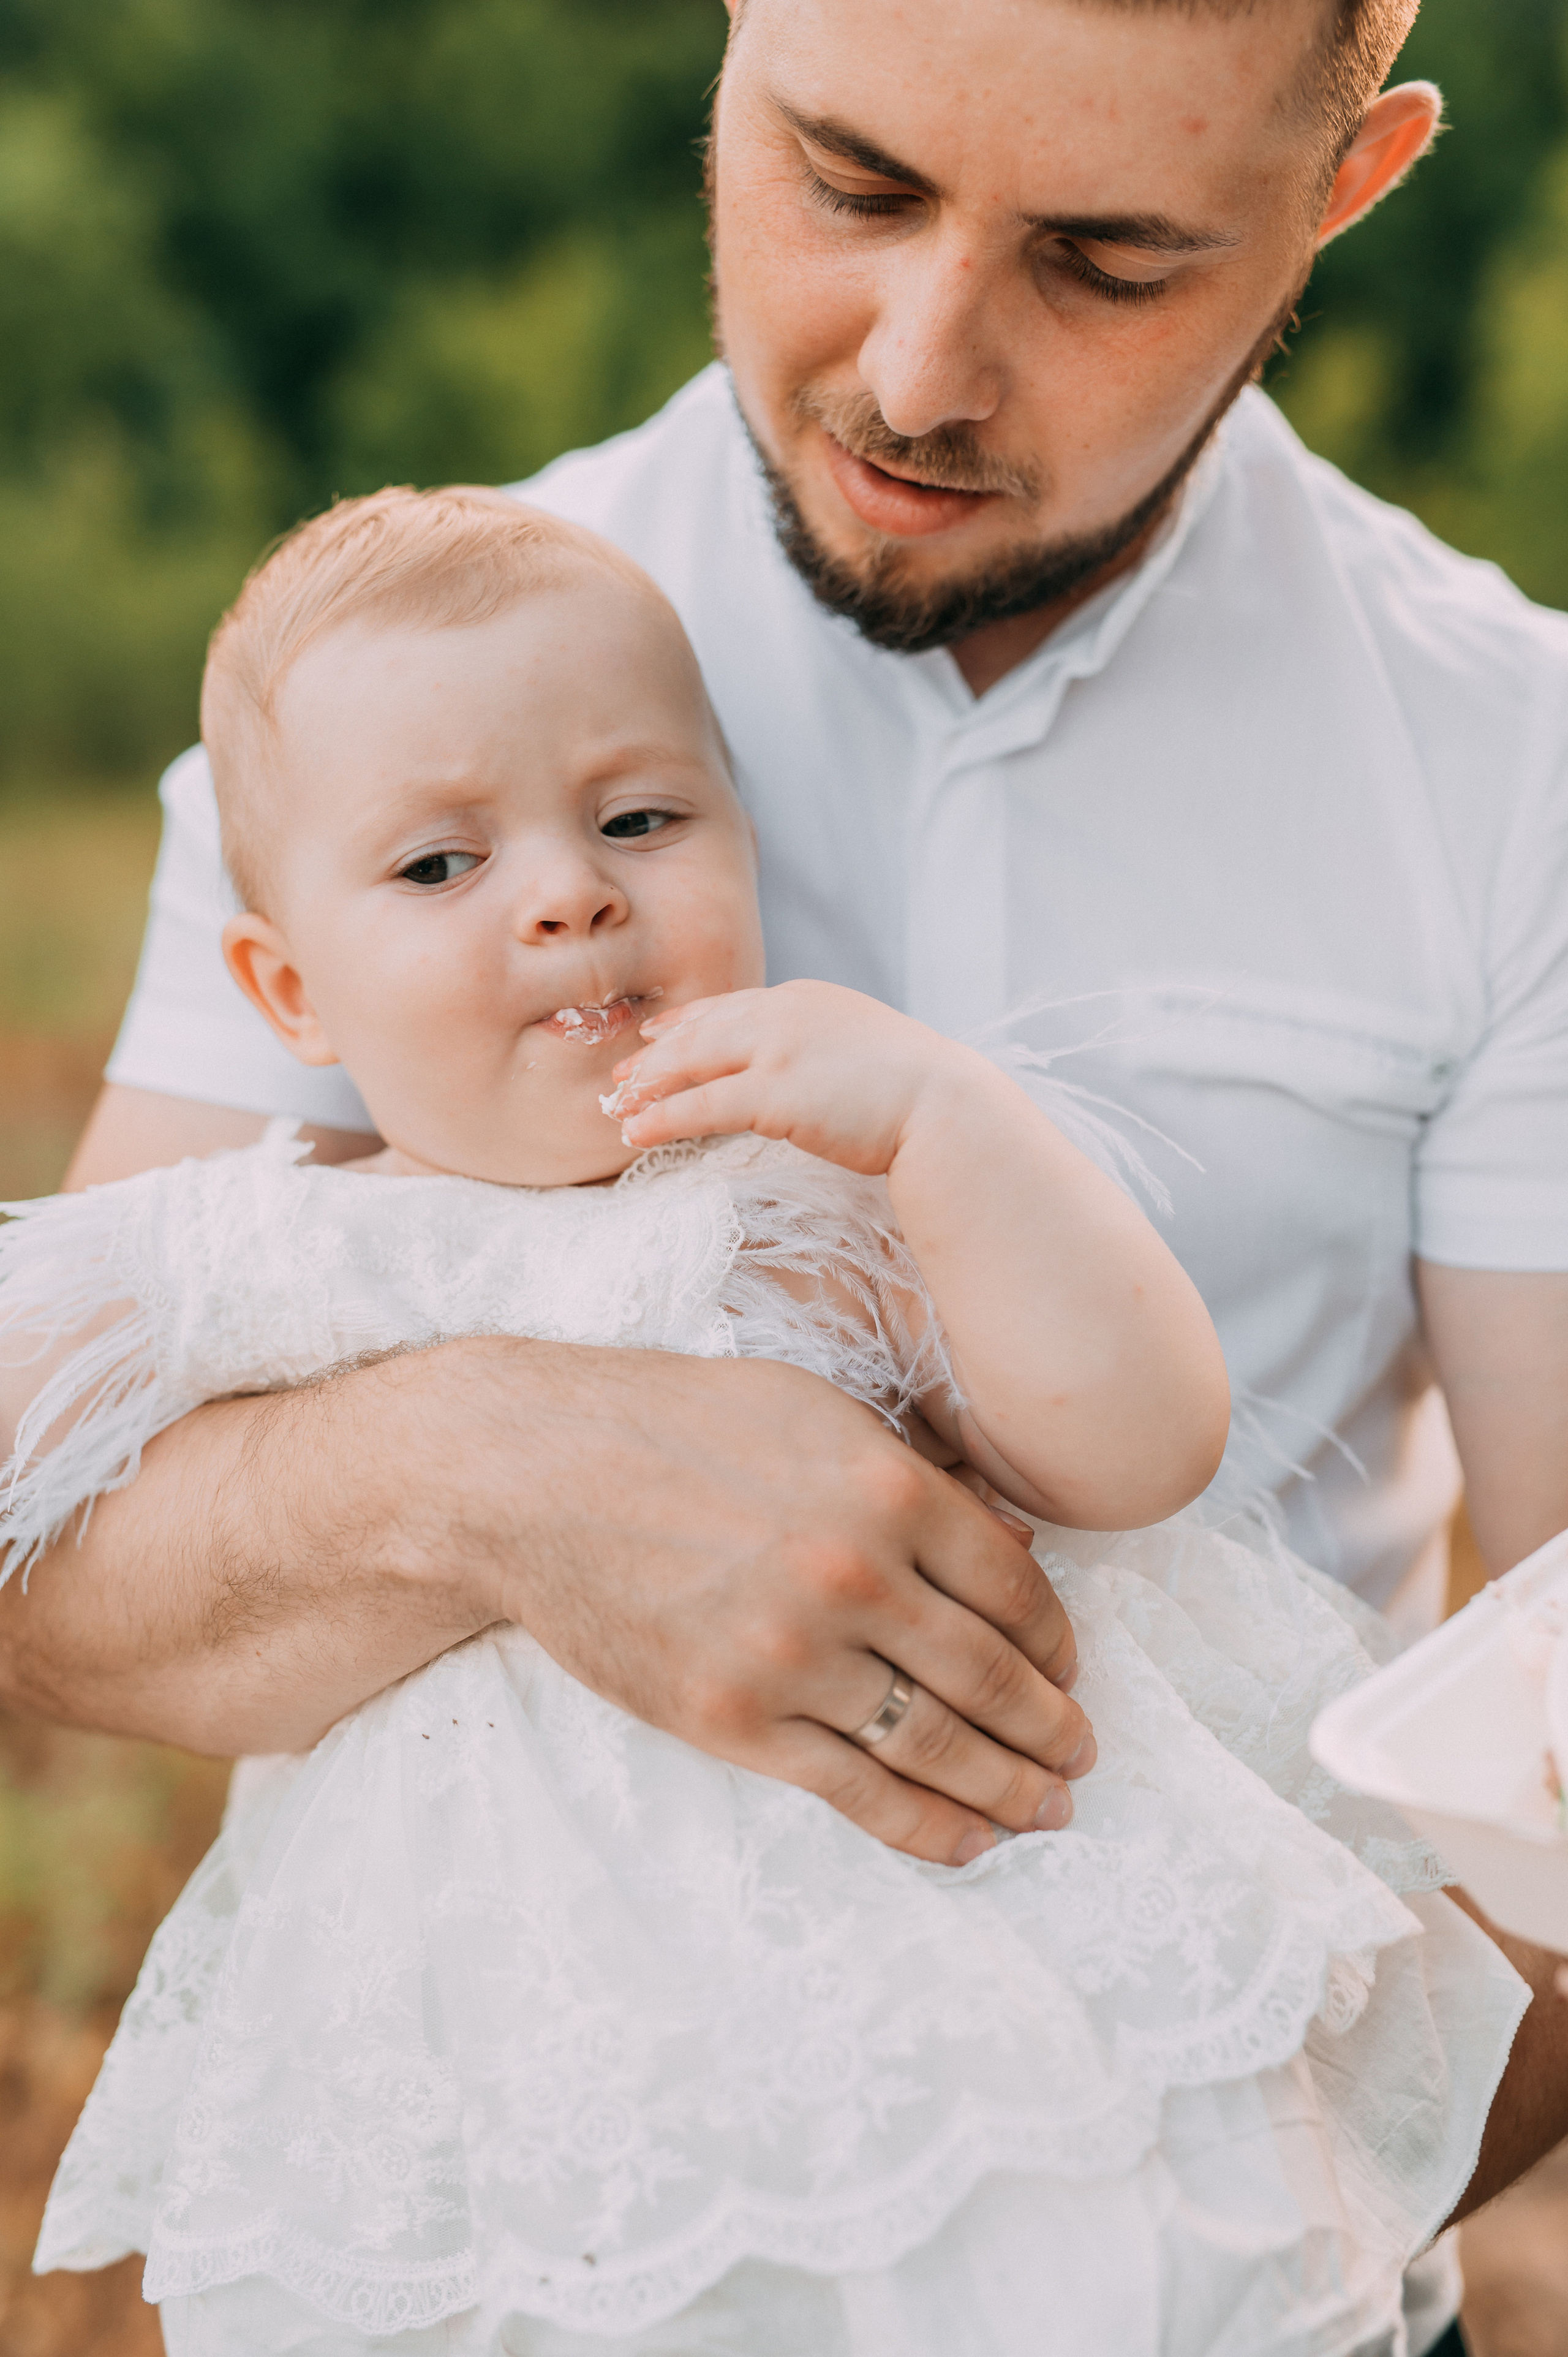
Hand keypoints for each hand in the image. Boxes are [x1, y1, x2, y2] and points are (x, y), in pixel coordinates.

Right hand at [0, 1335, 1092, 1868]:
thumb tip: (1012, 1548)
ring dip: (1010, 1789)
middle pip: (995, 1679)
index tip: (1071, 1670)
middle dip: (1054, 1729)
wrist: (533, 1473)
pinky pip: (855, 1793)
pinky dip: (925, 1829)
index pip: (1018, 1590)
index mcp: (889, 1489)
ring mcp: (795, 1655)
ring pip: (937, 1746)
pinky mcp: (734, 1719)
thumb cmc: (675, 1427)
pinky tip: (968, 1845)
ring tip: (1048, 1810)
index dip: (1059, 1643)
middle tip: (1083, 1758)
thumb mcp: (813, 1413)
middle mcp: (857, 1575)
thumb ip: (915, 1478)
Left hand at [606, 980, 973, 1174]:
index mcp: (806, 998)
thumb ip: (822, 1047)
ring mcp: (777, 1050)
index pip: (731, 1006)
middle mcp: (784, 1014)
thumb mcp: (863, 1048)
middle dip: (656, 1055)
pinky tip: (637, 1132)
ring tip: (618, 1108)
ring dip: (648, 1087)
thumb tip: (803, 1070)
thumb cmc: (918, 1091)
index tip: (657, 1033)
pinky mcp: (774, 1093)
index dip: (687, 1022)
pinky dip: (662, 1118)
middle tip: (621, 1076)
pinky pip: (700, 1107)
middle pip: (701, 1031)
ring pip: (692, 1064)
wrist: (946, 1107)